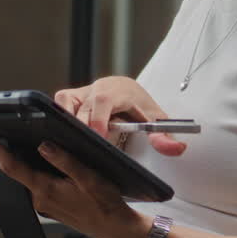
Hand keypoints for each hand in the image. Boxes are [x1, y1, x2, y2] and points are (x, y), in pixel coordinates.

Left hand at [0, 126, 150, 237]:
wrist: (115, 227)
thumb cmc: (105, 205)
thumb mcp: (89, 178)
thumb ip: (65, 161)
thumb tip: (44, 146)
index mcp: (45, 190)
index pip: (10, 166)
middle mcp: (39, 199)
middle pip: (10, 172)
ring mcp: (42, 204)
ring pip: (20, 178)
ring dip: (10, 161)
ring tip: (0, 143)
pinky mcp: (48, 205)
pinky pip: (31, 185)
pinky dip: (24, 171)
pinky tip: (28, 160)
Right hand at [55, 76, 185, 156]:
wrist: (129, 91)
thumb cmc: (141, 109)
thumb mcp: (156, 122)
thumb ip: (164, 137)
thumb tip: (179, 149)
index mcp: (119, 91)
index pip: (104, 101)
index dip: (98, 118)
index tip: (98, 136)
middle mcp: (98, 88)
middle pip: (83, 106)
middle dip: (82, 126)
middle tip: (85, 147)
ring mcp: (82, 91)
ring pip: (65, 102)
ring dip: (67, 121)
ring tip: (72, 141)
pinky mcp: (70, 96)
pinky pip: (58, 103)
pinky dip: (57, 116)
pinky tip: (63, 134)